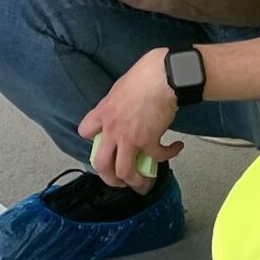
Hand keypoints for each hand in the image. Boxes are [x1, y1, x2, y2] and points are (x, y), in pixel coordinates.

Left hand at [77, 50, 186, 192]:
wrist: (162, 76)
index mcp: (103, 112)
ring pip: (124, 171)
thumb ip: (117, 105)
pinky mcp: (149, 141)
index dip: (93, 140)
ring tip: (144, 183)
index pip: (84, 132)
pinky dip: (168, 155)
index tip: (104, 145)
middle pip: (101, 164)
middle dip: (110, 178)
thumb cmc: (145, 75)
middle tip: (120, 182)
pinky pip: (157, 157)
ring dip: (135, 181)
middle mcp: (111, 129)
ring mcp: (129, 137)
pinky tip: (175, 148)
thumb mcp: (121, 89)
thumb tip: (124, 110)